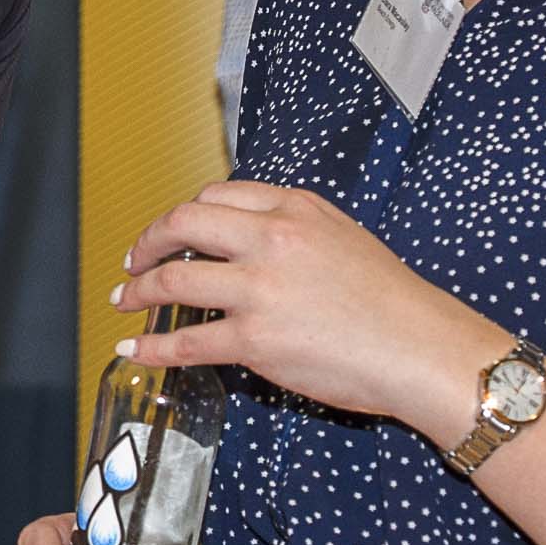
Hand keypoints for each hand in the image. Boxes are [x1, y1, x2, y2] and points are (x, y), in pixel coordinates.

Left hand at [113, 182, 502, 435]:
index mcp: (293, 209)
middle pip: (182, 224)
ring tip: (125, 299)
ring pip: (174, 281)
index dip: (182, 215)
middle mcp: (271, 240)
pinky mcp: (255, 340)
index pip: (216, 196)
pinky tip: (136, 347)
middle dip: (147, 243)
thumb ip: (292, 228)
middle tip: (134, 260)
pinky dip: (152, 346)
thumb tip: (247, 239)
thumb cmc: (393, 302)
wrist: (420, 348)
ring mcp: (260, 290)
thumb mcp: (342, 236)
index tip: (170, 231)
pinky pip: (187, 341)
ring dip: (138, 290)